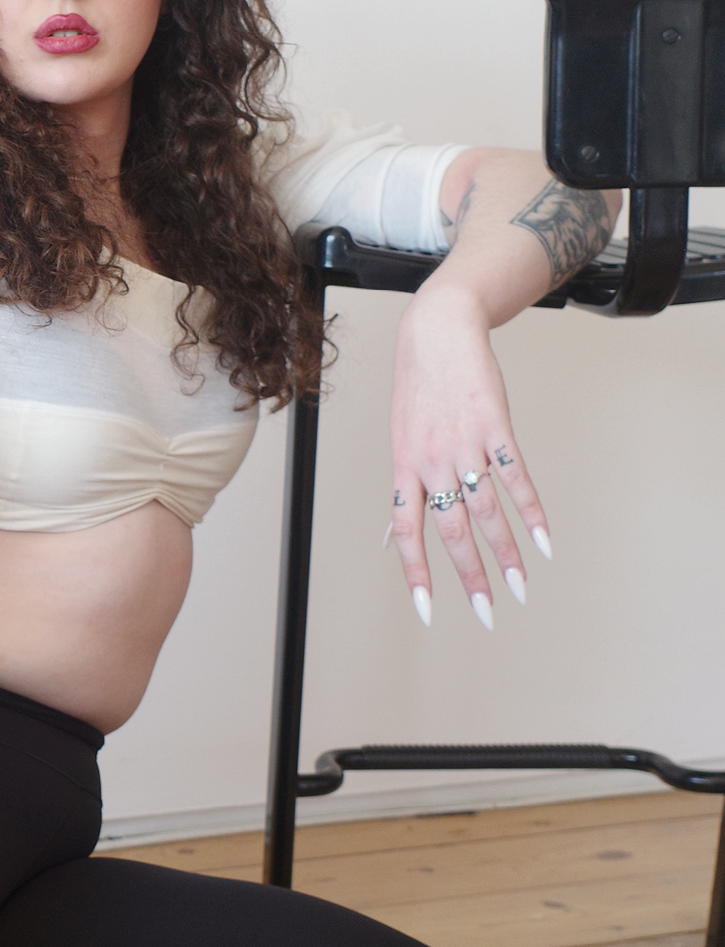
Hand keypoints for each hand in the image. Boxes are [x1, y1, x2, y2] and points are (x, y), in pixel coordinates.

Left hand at [389, 279, 551, 625]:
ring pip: (487, 511)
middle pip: (451, 530)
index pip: (406, 530)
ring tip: (520, 587)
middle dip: (470, 576)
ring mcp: (465, 445)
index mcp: (404, 466)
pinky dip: (532, 512)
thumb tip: (402, 528)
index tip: (427, 611)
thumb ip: (409, 481)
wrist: (437, 333)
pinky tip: (544, 541)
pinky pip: (516, 478)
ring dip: (506, 553)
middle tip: (486, 614)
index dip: (415, 572)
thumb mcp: (402, 436)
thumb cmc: (419, 387)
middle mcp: (432, 461)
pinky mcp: (495, 428)